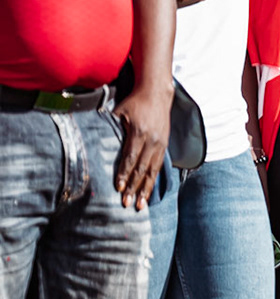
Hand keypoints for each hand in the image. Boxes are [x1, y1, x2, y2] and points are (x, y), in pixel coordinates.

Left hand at [113, 84, 171, 209]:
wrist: (157, 93)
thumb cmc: (134, 102)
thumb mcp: (119, 112)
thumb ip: (110, 127)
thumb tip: (95, 143)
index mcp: (139, 133)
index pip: (130, 158)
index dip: (124, 174)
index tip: (118, 188)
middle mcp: (152, 140)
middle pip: (141, 168)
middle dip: (133, 188)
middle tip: (127, 203)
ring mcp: (160, 143)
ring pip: (152, 171)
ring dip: (145, 189)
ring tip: (141, 205)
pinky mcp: (164, 145)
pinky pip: (158, 166)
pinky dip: (152, 180)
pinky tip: (148, 191)